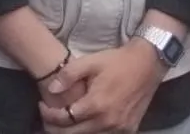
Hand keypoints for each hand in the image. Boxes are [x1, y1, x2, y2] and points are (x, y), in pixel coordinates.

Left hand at [38, 40, 165, 132]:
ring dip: (72, 132)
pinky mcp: (129, 129)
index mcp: (97, 105)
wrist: (148, 65)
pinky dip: (91, 133)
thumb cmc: (117, 62)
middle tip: (46, 117)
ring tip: (62, 122)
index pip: (65, 119)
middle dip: (55, 128)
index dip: (48, 115)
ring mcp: (121, 128)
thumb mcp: (89, 62)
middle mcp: (109, 121)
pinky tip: (82, 123)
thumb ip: (67, 76)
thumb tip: (51, 89)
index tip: (41, 105)